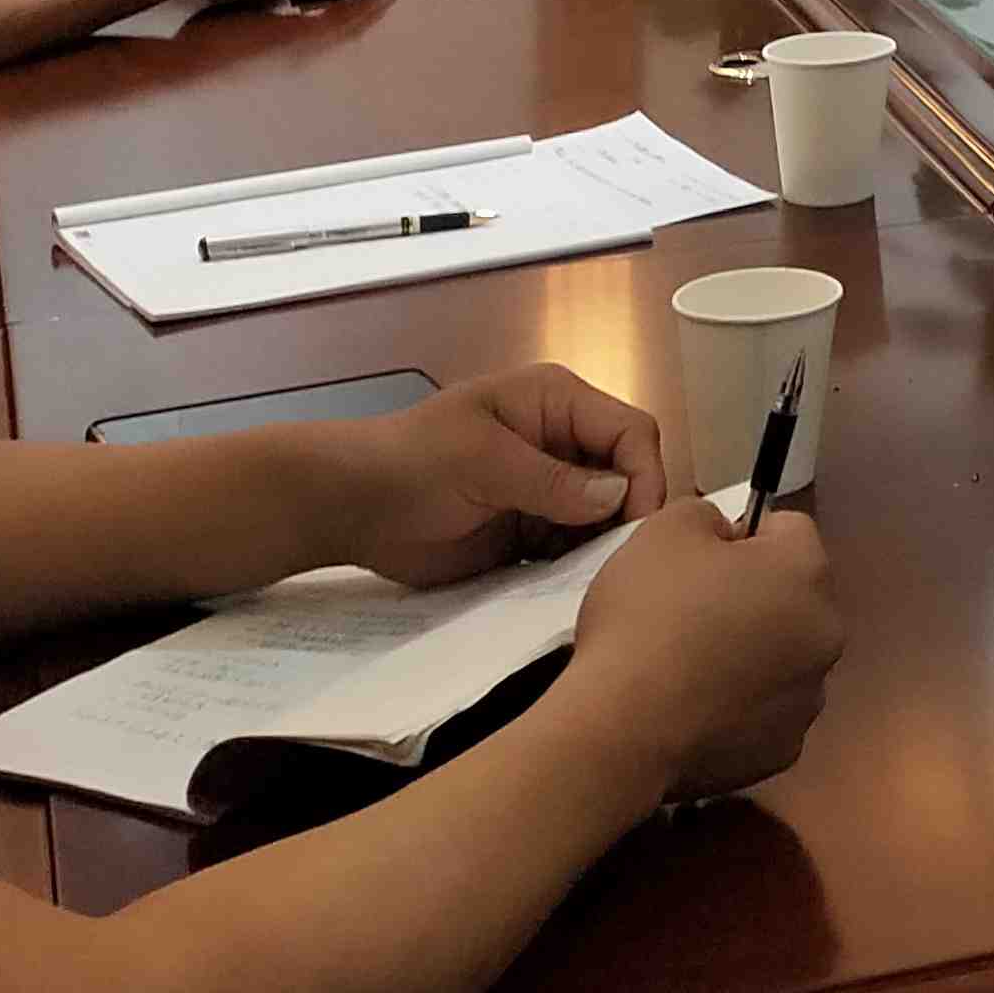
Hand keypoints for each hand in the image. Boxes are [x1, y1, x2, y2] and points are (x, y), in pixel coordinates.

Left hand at [335, 363, 668, 586]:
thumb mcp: (482, 461)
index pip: (629, 431)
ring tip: (598, 581)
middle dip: (629, 516)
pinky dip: (576, 569)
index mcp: (555, 402)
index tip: (640, 527)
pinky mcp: (529, 532)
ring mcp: (546, 490)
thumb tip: (618, 495)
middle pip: (625, 476)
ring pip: (604, 518)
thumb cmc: (410, 463)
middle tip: (624, 563)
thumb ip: (552, 480)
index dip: (645, 475)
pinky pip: (571, 550)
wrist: (348, 508)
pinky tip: (572, 589)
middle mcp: (561, 442)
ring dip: (603, 547)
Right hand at [560, 499, 844, 802]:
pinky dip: (738, 711)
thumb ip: (707, 517)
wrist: (622, 728)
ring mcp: (809, 699)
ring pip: (783, 659)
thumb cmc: (647, 617)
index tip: (699, 561)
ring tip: (688, 670)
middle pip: (792, 599)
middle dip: (753, 599)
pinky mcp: (782, 752)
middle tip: (691, 614)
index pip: (788, 530)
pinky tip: (694, 712)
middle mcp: (826, 633)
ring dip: (751, 657)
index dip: (742, 537)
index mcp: (807, 571)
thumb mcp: (665, 529)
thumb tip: (725, 541)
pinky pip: (764, 714)